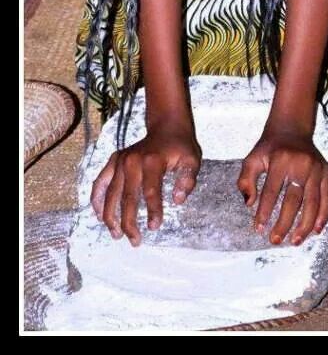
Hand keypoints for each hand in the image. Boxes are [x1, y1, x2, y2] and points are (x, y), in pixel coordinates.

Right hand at [90, 117, 201, 246]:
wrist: (166, 125)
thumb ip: (188, 179)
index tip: (154, 228)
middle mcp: (132, 160)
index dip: (152, 210)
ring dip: (110, 216)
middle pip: (127, 197)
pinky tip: (99, 215)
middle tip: (135, 241)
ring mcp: (120, 160)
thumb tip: (177, 200)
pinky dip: (96, 199)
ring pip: (110, 193)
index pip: (151, 191)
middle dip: (129, 222)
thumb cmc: (180, 146)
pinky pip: (100, 182)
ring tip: (116, 234)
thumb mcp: (192, 159)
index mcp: (152, 161)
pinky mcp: (113, 161)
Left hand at [237, 125, 327, 245]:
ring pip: (313, 202)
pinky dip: (323, 215)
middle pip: (294, 200)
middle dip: (284, 223)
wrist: (292, 129)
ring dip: (305, 225)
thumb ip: (245, 180)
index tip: (258, 229)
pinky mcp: (327, 171)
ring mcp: (317, 168)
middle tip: (275, 240)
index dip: (264, 212)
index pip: (271, 192)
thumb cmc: (269, 148)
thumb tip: (248, 203)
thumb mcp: (252, 158)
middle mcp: (301, 164)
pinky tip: (316, 230)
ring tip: (295, 241)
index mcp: (280, 160)